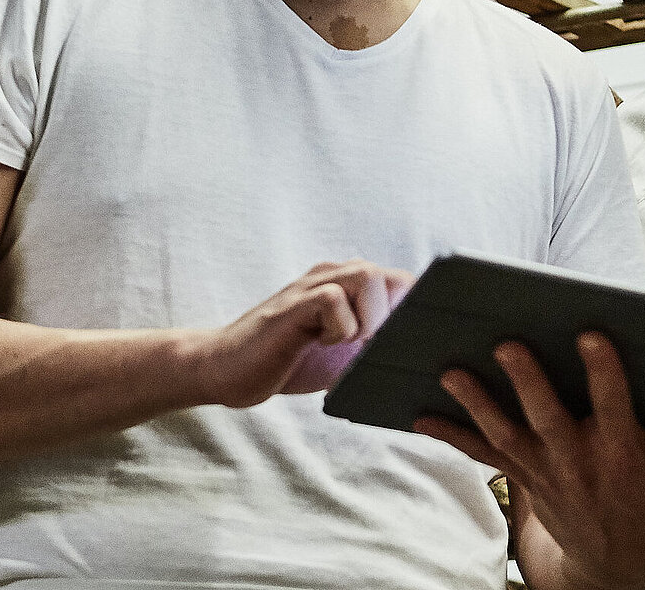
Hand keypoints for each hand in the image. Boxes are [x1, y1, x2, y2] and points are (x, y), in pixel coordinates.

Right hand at [194, 260, 413, 408]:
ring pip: (367, 275)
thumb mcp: (342, 353)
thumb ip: (373, 343)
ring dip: (369, 318)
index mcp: (350, 286)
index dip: (417, 311)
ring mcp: (312, 287)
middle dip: (395, 318)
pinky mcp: (292, 305)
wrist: (227, 368)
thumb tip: (417, 355)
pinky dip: (339, 327)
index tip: (411, 343)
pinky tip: (322, 343)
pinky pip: (331, 299)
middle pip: (393, 277)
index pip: (403, 283)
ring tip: (351, 344)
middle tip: (374, 348)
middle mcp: (334, 276)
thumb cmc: (289, 361)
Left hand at [413, 333, 644, 589]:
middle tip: (506, 341)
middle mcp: (579, 460)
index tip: (588, 332)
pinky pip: (481, 455)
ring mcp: (544, 470)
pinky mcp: (520, 476)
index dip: (601, 371)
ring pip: (505, 433)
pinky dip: (450, 435)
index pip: (613, 405)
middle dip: (527, 383)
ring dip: (475, 402)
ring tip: (450, 368)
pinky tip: (419, 412)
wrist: (616, 560)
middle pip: (548, 417)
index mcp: (623, 450)